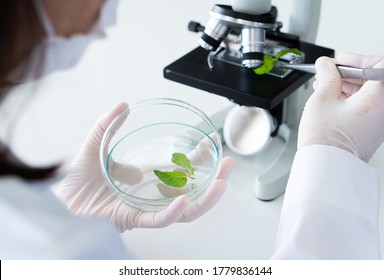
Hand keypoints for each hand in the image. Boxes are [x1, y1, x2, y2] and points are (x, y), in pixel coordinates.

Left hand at [55, 102, 233, 231]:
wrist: (58, 199)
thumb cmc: (77, 178)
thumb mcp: (95, 144)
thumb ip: (108, 124)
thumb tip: (123, 105)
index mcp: (147, 177)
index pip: (182, 169)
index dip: (200, 158)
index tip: (212, 143)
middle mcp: (151, 194)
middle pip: (192, 191)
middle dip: (214, 179)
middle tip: (229, 164)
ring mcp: (145, 207)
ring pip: (184, 210)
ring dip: (205, 199)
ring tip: (220, 184)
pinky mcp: (134, 219)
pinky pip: (159, 219)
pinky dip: (174, 212)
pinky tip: (185, 199)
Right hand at [298, 53, 383, 161]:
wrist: (328, 167)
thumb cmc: (327, 140)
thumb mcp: (322, 99)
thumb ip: (327, 77)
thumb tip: (326, 65)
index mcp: (381, 97)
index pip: (380, 64)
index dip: (358, 58)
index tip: (340, 61)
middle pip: (375, 78)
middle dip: (349, 72)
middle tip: (329, 73)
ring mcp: (383, 121)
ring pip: (370, 92)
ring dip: (348, 85)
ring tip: (324, 87)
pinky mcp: (374, 129)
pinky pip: (367, 106)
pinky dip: (351, 99)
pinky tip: (332, 99)